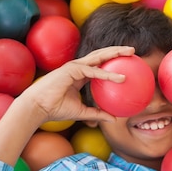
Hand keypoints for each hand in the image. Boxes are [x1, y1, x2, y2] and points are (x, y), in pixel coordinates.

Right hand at [18, 45, 135, 125]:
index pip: (98, 64)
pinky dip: (107, 74)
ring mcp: (74, 67)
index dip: (112, 61)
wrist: (38, 108)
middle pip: (100, 55)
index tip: (127, 62)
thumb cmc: (56, 110)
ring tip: (131, 52)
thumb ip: (98, 113)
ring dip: (116, 53)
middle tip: (133, 51)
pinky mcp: (71, 70)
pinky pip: (93, 72)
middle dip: (117, 51)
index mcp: (79, 75)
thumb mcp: (82, 112)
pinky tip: (121, 77)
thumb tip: (115, 119)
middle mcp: (77, 68)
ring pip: (99, 57)